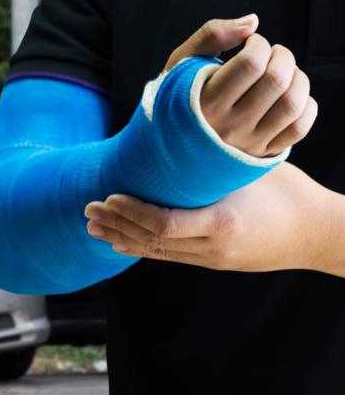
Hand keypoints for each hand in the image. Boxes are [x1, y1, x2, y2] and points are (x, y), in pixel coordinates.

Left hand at [84, 163, 342, 274]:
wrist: (316, 234)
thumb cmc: (287, 193)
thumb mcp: (248, 172)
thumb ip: (211, 166)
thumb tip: (173, 142)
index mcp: (221, 224)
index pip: (163, 223)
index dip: (131, 212)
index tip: (109, 197)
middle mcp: (211, 248)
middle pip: (151, 240)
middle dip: (116, 225)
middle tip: (88, 210)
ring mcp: (210, 259)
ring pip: (156, 251)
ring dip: (122, 238)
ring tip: (94, 228)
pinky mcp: (211, 262)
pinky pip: (169, 256)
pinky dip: (142, 248)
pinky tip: (122, 244)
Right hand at [165, 14, 316, 156]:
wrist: (172, 146)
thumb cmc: (179, 99)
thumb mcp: (181, 64)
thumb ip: (211, 36)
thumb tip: (253, 23)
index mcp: (205, 102)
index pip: (251, 63)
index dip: (259, 44)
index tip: (251, 45)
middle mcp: (228, 126)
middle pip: (276, 80)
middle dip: (282, 56)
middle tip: (271, 56)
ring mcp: (247, 142)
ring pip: (292, 104)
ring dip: (298, 79)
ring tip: (283, 75)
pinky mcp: (261, 153)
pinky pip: (299, 128)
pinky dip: (306, 106)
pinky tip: (289, 97)